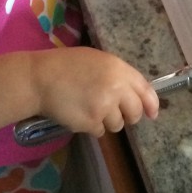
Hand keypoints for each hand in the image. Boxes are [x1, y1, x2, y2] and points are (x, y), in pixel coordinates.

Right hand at [30, 46, 159, 137]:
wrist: (39, 79)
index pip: (146, 91)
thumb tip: (133, 94)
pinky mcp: (91, 122)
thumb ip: (118, 75)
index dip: (151, 105)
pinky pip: (100, 131)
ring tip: (89, 108)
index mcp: (119, 69)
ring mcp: (104, 107)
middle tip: (114, 112)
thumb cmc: (66, 66)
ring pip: (117, 125)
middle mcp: (116, 88)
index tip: (152, 114)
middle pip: (134, 113)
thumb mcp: (97, 60)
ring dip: (106, 121)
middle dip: (127, 116)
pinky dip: (91, 126)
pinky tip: (79, 113)